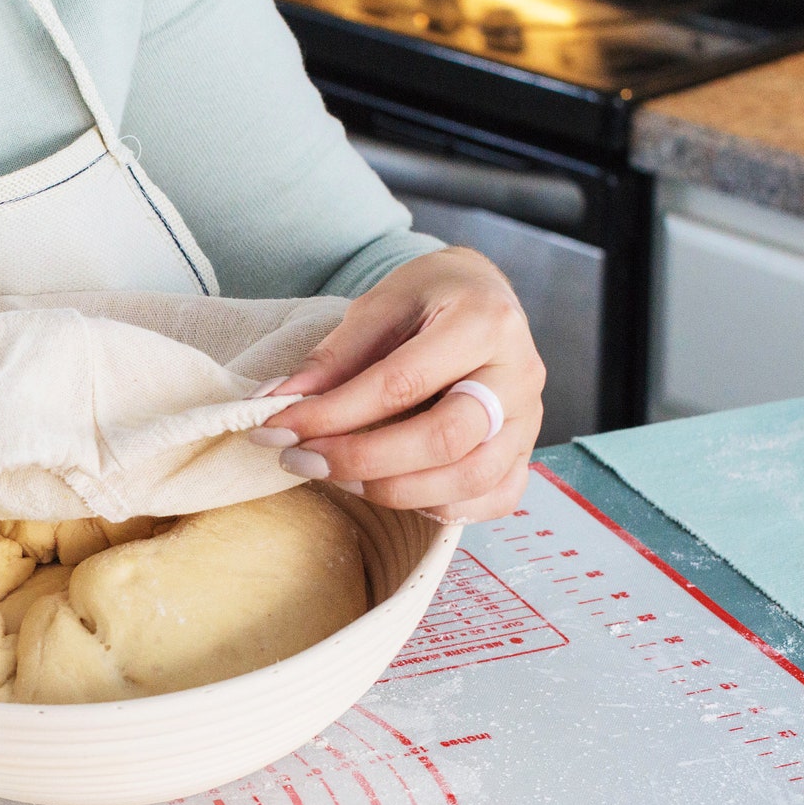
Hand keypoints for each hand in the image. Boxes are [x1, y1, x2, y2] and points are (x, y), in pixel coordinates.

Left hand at [250, 247, 544, 522]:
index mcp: (483, 322)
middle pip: (444, 439)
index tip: (278, 426)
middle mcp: (518, 375)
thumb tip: (273, 403)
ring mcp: (529, 420)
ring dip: (393, 490)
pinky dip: (438, 508)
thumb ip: (332, 358)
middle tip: (302, 459)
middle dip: (362, 459)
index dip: (333, 413)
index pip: (401, 383)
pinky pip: (492, 499)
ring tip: (337, 477)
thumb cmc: (428, 301)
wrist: (481, 297)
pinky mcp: (525, 453)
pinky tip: (390, 490)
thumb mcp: (378, 308)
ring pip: (470, 479)